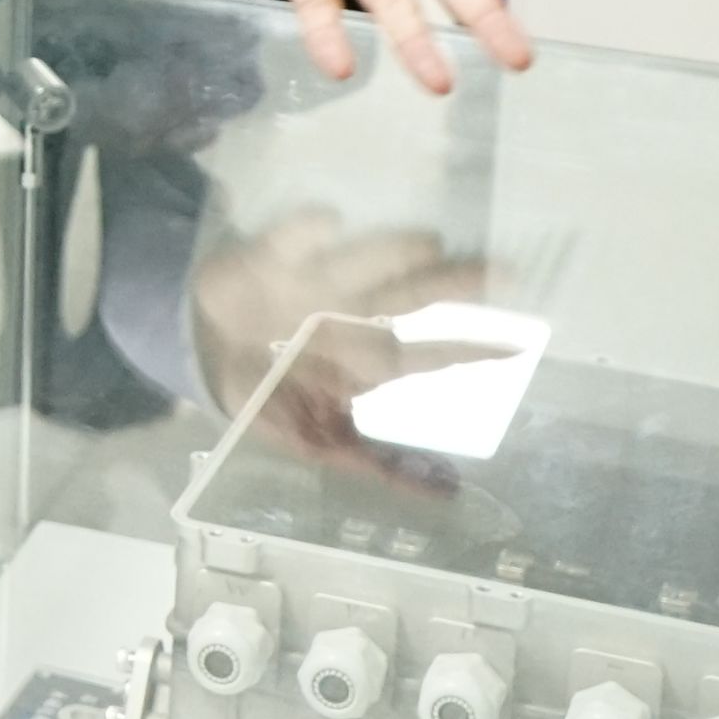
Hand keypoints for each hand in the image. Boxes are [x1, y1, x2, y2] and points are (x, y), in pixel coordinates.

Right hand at [189, 208, 499, 471]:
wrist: (201, 344)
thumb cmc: (268, 390)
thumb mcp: (309, 440)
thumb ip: (369, 465)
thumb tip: (447, 496)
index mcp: (357, 358)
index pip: (418, 355)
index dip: (463, 352)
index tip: (516, 347)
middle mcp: (344, 314)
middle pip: (401, 299)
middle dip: (444, 287)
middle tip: (498, 272)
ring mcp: (308, 282)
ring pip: (356, 267)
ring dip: (389, 255)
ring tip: (428, 244)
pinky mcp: (266, 257)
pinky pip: (285, 243)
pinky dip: (302, 233)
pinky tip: (327, 222)